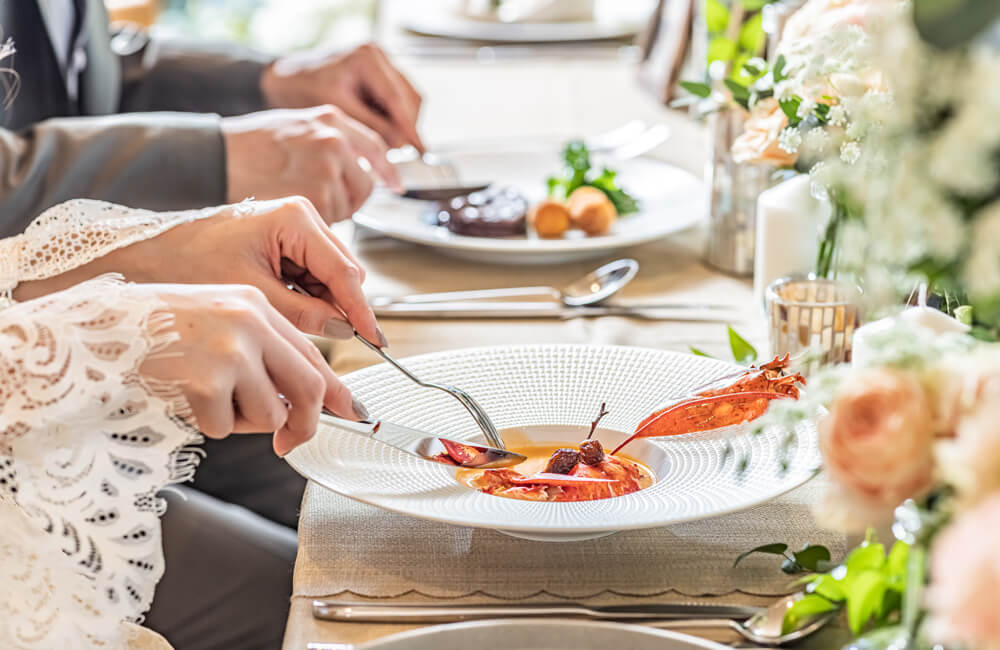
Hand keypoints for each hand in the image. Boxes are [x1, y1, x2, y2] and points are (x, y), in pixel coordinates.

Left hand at [14, 197, 385, 344]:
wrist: (147, 254)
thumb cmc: (187, 264)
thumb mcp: (253, 298)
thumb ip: (304, 314)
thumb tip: (340, 328)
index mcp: (295, 218)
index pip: (344, 272)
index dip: (361, 311)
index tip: (376, 339)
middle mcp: (299, 216)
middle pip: (341, 272)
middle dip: (340, 309)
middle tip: (338, 344)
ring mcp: (292, 227)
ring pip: (328, 276)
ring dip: (321, 306)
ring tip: (296, 329)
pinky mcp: (282, 240)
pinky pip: (309, 275)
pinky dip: (305, 299)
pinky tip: (287, 314)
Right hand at [137, 284, 366, 455]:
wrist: (97, 327)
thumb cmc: (156, 329)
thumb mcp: (217, 324)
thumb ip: (261, 354)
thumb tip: (298, 403)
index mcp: (255, 305)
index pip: (313, 354)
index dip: (335, 390)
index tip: (351, 413)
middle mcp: (249, 322)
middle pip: (307, 387)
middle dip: (304, 424)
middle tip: (289, 443)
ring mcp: (229, 350)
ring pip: (268, 413)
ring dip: (242, 422)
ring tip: (207, 397)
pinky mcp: (206, 380)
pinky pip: (224, 427)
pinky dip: (206, 424)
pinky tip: (183, 398)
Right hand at [222, 105, 402, 222]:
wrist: (215, 157)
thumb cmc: (248, 146)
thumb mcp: (297, 125)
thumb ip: (330, 139)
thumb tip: (359, 163)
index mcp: (331, 121)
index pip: (376, 148)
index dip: (387, 170)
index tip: (394, 184)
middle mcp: (334, 142)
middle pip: (365, 184)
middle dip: (351, 197)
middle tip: (324, 201)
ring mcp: (326, 169)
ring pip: (348, 205)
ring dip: (331, 211)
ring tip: (298, 200)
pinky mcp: (316, 198)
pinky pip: (331, 220)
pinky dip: (317, 223)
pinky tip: (292, 210)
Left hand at [261, 42, 423, 150]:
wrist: (285, 79)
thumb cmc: (301, 90)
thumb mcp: (336, 111)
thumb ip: (370, 127)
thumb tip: (400, 144)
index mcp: (366, 59)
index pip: (397, 99)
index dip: (409, 128)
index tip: (420, 149)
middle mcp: (377, 56)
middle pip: (409, 99)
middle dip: (406, 127)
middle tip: (399, 154)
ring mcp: (380, 63)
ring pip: (408, 100)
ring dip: (401, 124)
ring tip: (386, 145)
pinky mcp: (379, 74)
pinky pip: (398, 100)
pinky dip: (393, 118)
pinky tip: (381, 132)